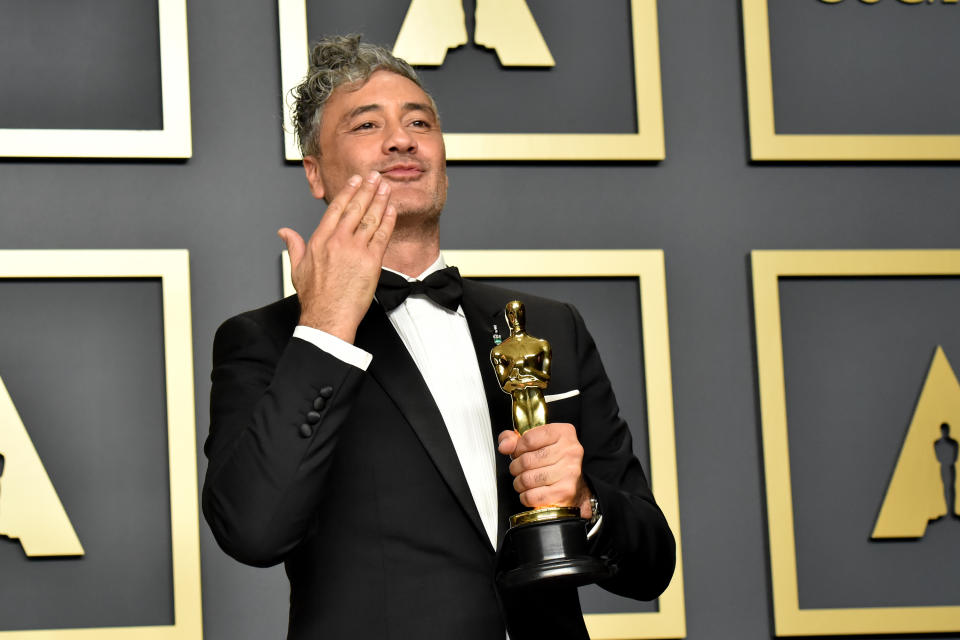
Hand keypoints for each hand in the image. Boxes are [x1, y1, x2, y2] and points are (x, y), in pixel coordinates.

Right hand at [278, 171, 395, 342]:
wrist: (328, 317)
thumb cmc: (315, 298)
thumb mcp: (298, 268)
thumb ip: (294, 245)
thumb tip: (284, 232)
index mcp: (320, 240)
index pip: (336, 208)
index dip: (348, 192)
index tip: (356, 181)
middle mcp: (338, 241)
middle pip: (355, 208)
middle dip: (367, 190)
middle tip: (375, 176)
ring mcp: (355, 250)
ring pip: (370, 218)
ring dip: (380, 200)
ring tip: (386, 187)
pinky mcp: (371, 261)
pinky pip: (382, 235)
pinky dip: (388, 221)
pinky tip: (392, 210)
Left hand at [497, 423, 592, 518]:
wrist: (574, 485)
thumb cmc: (552, 461)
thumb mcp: (534, 442)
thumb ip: (513, 439)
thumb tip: (504, 446)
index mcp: (563, 432)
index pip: (528, 439)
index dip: (517, 449)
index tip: (519, 453)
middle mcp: (570, 450)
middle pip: (526, 460)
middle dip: (516, 467)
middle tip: (519, 470)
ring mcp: (570, 471)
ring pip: (528, 479)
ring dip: (519, 483)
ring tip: (523, 482)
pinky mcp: (566, 491)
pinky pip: (532, 496)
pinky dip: (525, 497)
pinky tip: (530, 493)